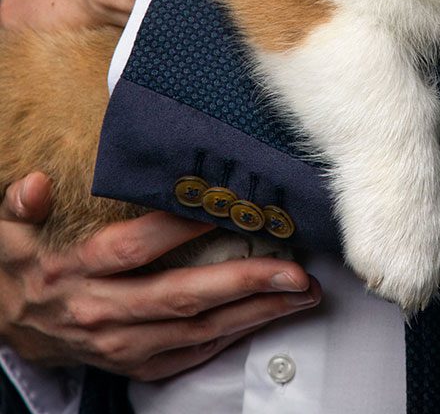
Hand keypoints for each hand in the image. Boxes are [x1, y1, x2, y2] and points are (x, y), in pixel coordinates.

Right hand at [0, 173, 320, 380]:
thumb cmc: (22, 265)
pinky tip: (266, 317)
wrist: (6, 325)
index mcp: (75, 272)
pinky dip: (232, 338)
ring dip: (253, 312)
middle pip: (180, 295)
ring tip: (298, 292)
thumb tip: (35, 186)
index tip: (225, 206)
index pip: (134, 248)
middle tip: (293, 267)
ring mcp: (121, 345)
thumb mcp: (9, 228)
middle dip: (245, 281)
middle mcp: (102, 312)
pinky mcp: (135, 364)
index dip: (180, 227)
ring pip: (196, 331)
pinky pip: (191, 356)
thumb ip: (22, 203)